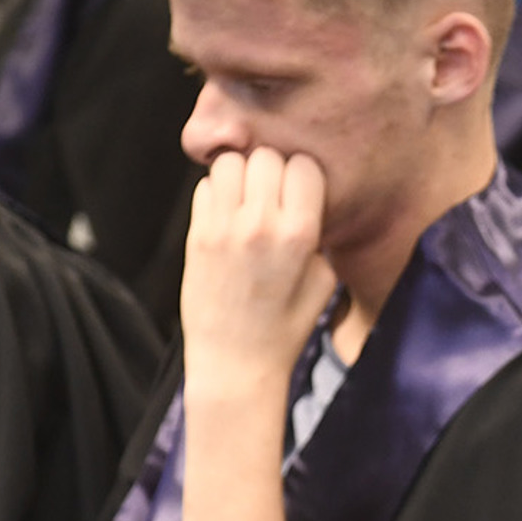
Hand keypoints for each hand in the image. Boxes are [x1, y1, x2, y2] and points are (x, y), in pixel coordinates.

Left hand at [181, 148, 339, 393]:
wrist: (236, 364)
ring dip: (241, 176)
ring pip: (231, 162)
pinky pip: (205, 187)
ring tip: (246, 201)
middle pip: (266, 156)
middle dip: (271, 170)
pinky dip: (216, 194)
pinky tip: (226, 217)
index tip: (301, 193)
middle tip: (272, 196)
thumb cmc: (284, 328)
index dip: (304, 176)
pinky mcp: (196, 236)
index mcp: (300, 234)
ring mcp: (223, 228)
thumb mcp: (325, 281)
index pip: (304, 166)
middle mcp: (260, 225)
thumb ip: (319, 233)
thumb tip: (308, 197)